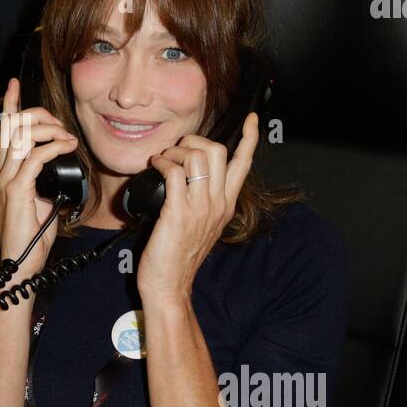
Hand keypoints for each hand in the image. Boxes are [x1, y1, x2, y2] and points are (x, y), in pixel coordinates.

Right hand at [0, 77, 77, 277]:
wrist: (20, 264)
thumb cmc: (30, 235)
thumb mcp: (40, 198)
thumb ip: (44, 178)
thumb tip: (62, 164)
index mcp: (4, 171)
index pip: (4, 130)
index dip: (9, 105)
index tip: (14, 84)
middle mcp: (1, 171)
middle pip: (13, 126)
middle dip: (38, 115)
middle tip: (60, 124)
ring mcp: (7, 180)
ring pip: (24, 137)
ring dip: (50, 131)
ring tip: (68, 138)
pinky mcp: (17, 190)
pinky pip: (35, 157)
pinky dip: (54, 148)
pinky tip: (67, 148)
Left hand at [137, 112, 258, 302]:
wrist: (171, 286)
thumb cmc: (180, 257)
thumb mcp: (201, 225)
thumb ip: (202, 202)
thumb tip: (187, 177)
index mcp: (226, 205)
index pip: (244, 164)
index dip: (250, 138)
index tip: (251, 120)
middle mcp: (218, 203)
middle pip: (219, 151)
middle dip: (195, 140)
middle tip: (178, 149)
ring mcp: (200, 208)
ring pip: (197, 157)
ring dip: (175, 150)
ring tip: (163, 159)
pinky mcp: (179, 213)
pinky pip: (174, 172)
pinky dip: (162, 162)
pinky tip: (155, 166)